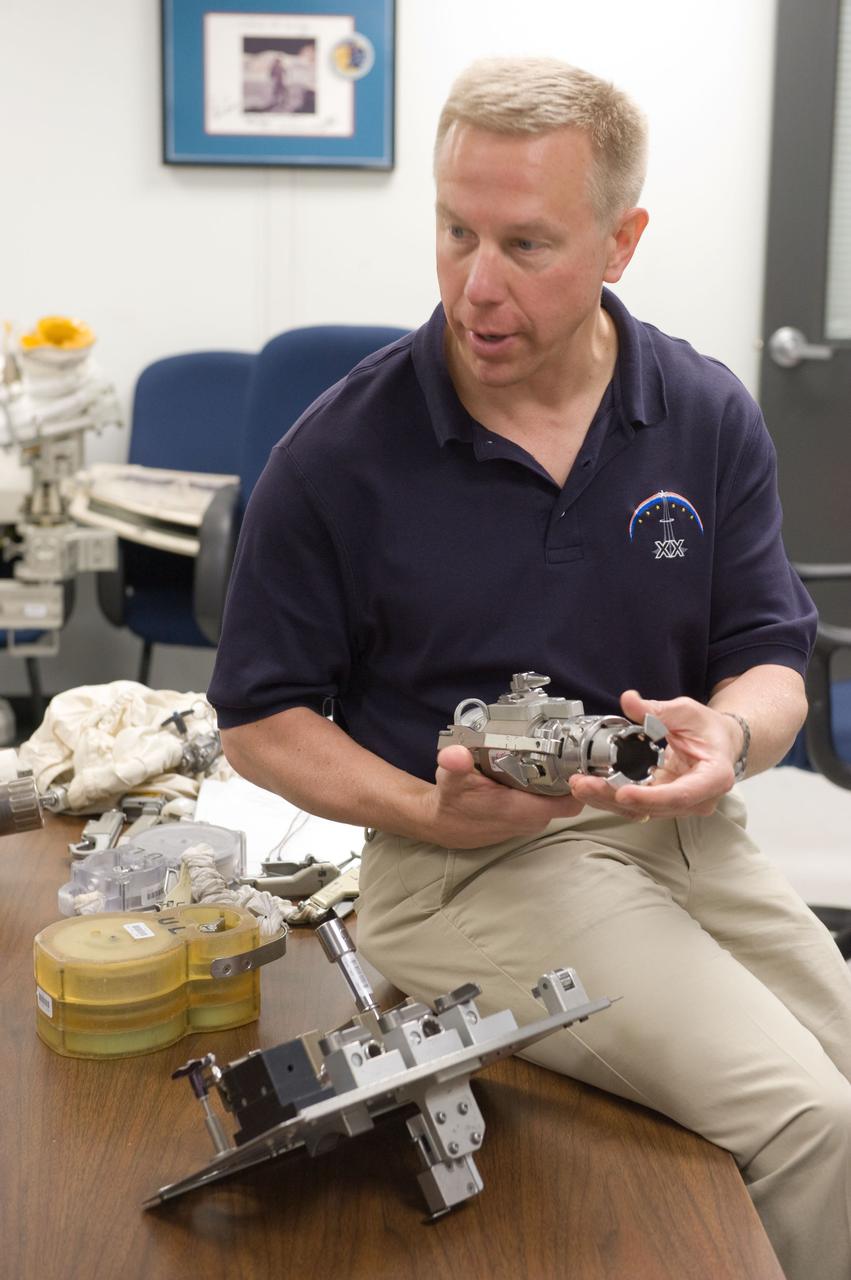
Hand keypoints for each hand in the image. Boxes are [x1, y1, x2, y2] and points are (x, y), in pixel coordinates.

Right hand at [425, 744, 583, 848]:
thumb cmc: (451, 801)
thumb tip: (455, 754)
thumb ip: (455, 765)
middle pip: (569, 796)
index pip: (570, 802)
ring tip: (556, 751)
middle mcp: (532, 819)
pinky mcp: (526, 818)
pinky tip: (539, 766)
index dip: (583, 784)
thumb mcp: (450, 779)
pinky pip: (547, 801)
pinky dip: (547, 786)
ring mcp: (530, 821)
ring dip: (559, 779)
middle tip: (570, 745)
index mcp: (522, 810)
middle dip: (573, 774)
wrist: (442, 824)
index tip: (583, 758)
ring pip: (559, 798)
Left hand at [567, 689, 741, 820]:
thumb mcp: (686, 711)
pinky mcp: (661, 803)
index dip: (649, 797)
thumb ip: (657, 709)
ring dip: (607, 799)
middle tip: (585, 785)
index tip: (622, 792)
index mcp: (713, 777)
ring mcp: (678, 804)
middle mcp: (697, 799)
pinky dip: (611, 797)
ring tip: (580, 785)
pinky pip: (635, 805)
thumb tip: (630, 700)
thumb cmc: (708, 729)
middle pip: (653, 807)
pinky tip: (590, 787)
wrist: (718, 742)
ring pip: (640, 810)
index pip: (680, 795)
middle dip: (614, 797)